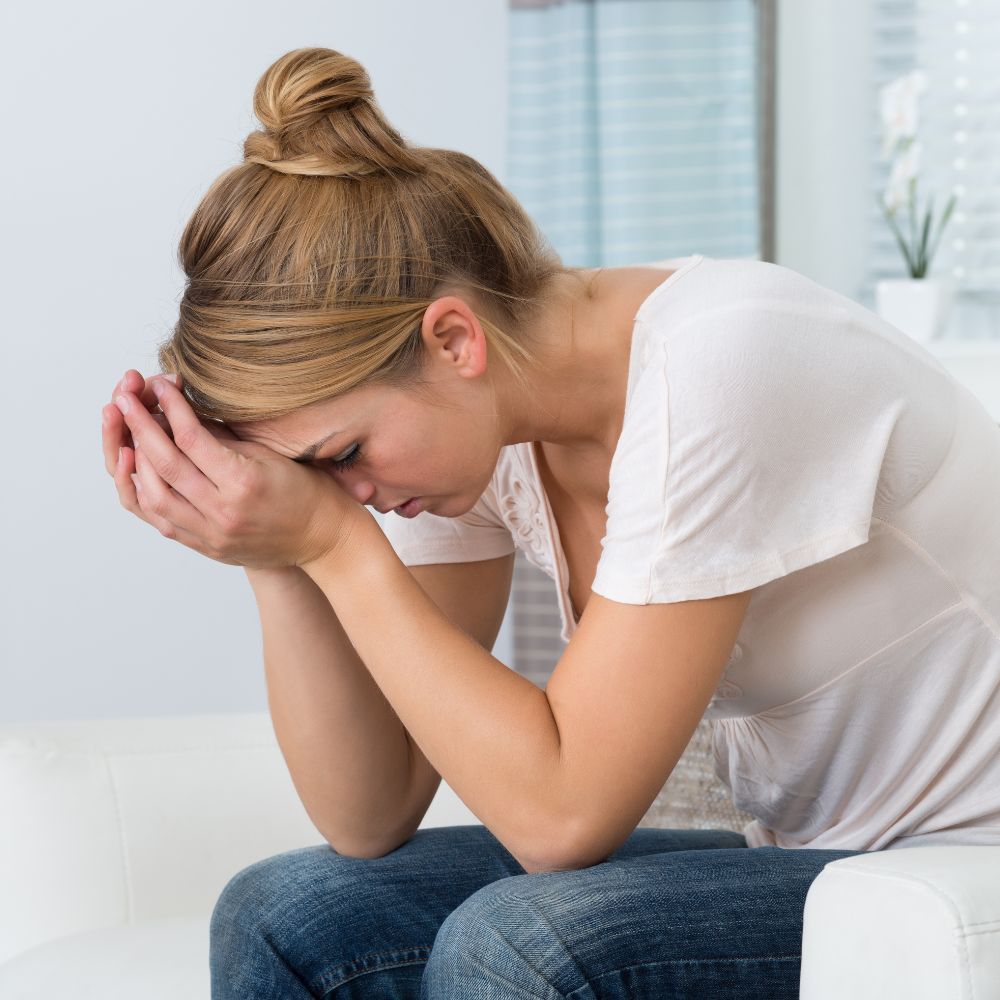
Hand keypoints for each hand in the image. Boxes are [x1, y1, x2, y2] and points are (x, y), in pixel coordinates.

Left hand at [108, 375, 365, 568]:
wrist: (324, 539)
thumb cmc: (308, 490)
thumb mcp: (272, 454)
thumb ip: (224, 438)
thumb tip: (181, 412)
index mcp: (244, 483)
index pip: (192, 438)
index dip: (170, 407)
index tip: (158, 385)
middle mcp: (222, 512)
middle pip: (164, 465)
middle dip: (138, 426)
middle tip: (123, 399)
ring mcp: (211, 534)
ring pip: (152, 496)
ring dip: (132, 461)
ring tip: (125, 433)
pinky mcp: (206, 547)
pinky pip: (161, 520)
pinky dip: (143, 493)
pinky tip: (135, 470)